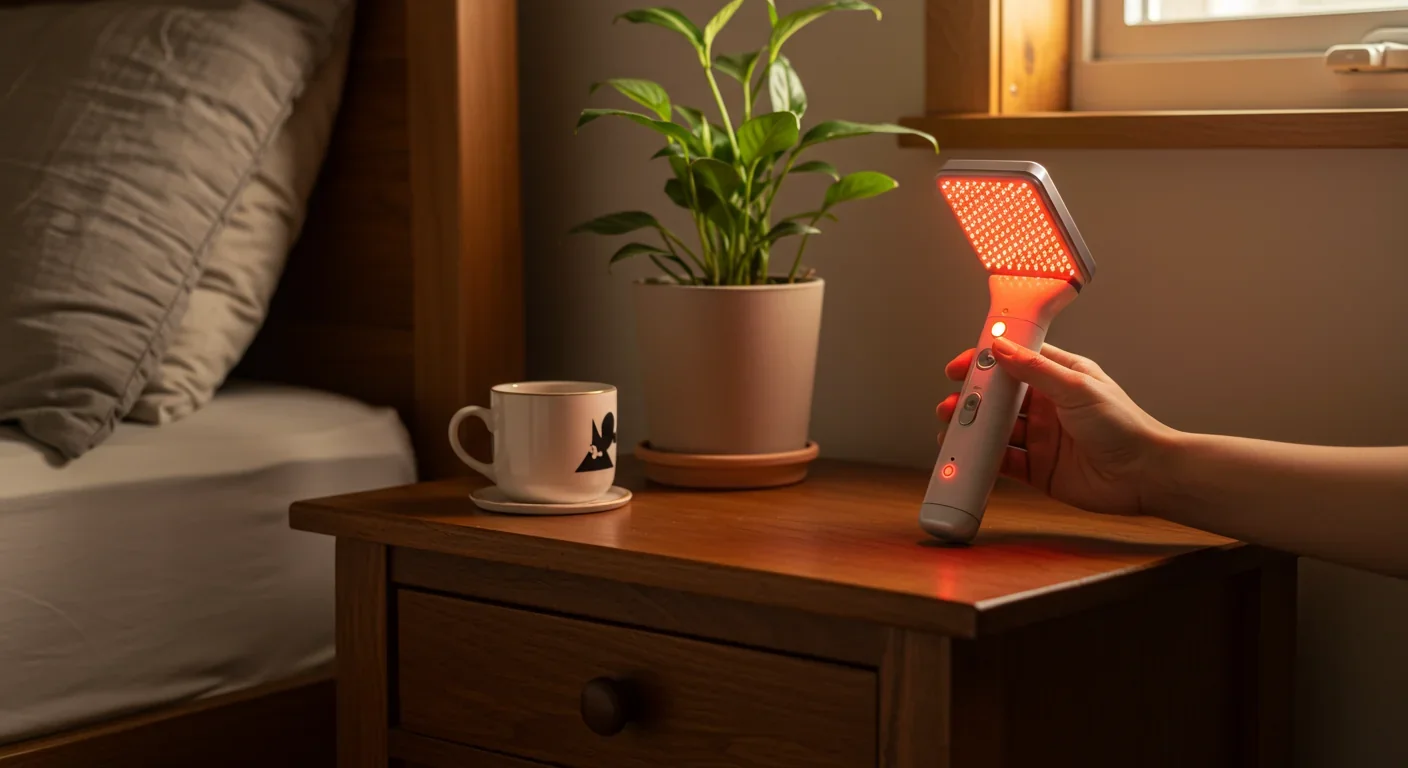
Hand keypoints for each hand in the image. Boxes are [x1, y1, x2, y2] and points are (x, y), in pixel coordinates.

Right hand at [936, 337, 1175, 514]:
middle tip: (950, 404)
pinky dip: (983, 461)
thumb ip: (1035, 369)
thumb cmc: (1125, 425)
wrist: (1145, 475)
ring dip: (973, 430)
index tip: (960, 365)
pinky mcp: (1039, 469)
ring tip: (952, 430)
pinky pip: (1003, 463)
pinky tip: (968, 458)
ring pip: (996, 431)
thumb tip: (1000, 347)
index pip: (1014, 362)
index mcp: (1059, 377)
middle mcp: (1047, 406)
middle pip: (999, 398)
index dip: (985, 362)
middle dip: (972, 400)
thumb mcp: (1077, 387)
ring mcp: (1042, 438)